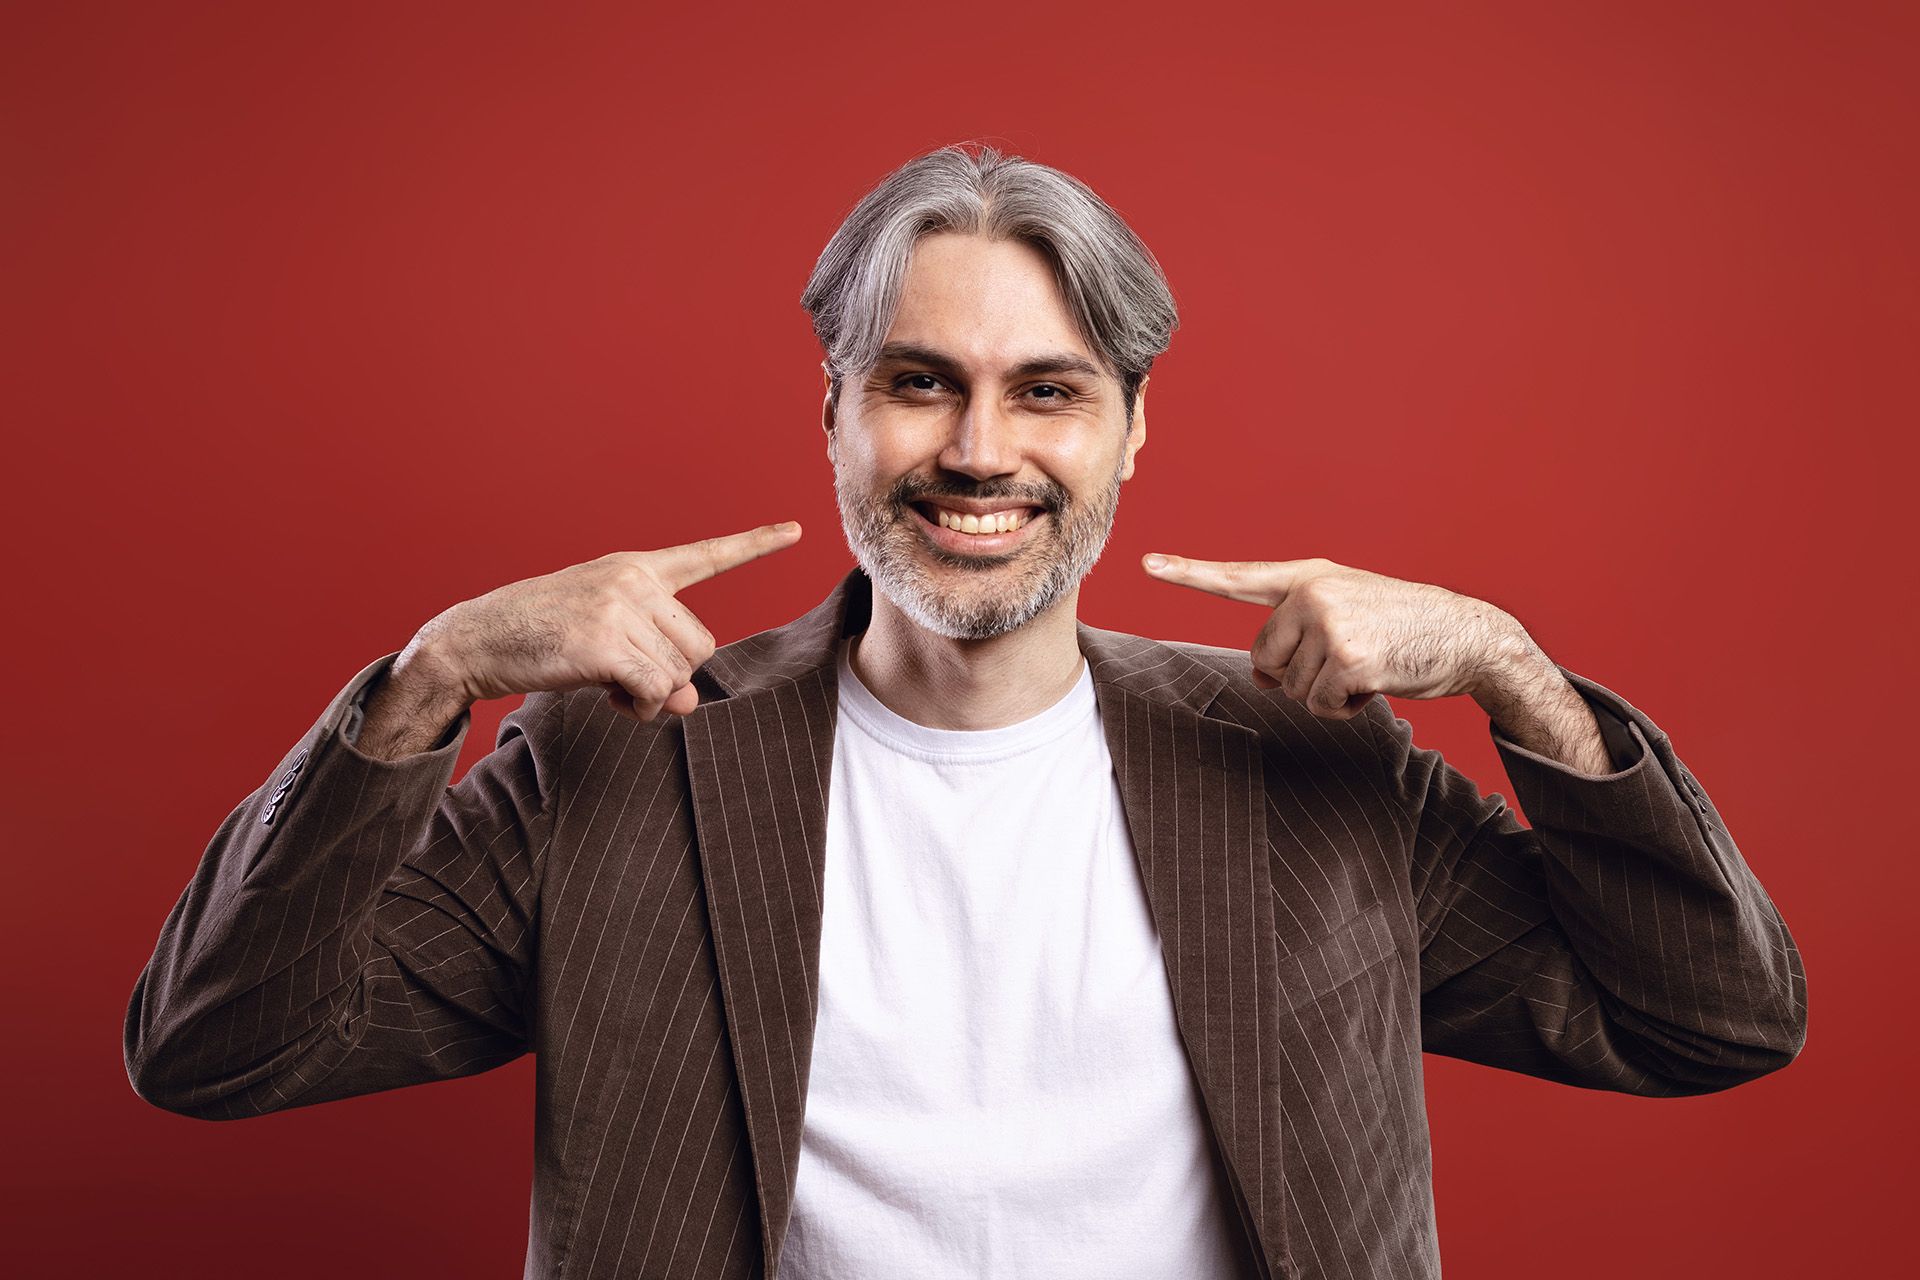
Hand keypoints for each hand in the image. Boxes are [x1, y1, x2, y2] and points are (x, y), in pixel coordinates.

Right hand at [402, 522, 802, 721]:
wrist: (477, 641)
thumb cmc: (541, 639)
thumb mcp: (607, 643)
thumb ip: (657, 663)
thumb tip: (689, 703)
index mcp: (636, 569)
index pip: (706, 556)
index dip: (755, 545)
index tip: (795, 530)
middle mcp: (633, 580)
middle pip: (701, 644)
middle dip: (673, 675)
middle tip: (631, 681)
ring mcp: (619, 608)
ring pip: (679, 672)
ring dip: (653, 696)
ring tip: (614, 686)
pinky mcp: (605, 643)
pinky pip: (655, 690)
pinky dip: (641, 707)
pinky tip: (610, 698)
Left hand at [1141, 553, 1532, 719]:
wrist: (1467, 635)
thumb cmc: (1403, 629)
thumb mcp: (1345, 618)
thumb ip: (1296, 636)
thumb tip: (1260, 677)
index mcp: (1310, 577)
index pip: (1240, 576)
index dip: (1190, 573)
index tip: (1149, 564)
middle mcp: (1314, 593)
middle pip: (1264, 657)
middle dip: (1298, 674)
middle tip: (1347, 658)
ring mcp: (1331, 623)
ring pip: (1291, 686)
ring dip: (1327, 693)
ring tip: (1368, 666)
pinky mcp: (1349, 657)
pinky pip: (1319, 704)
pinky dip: (1345, 708)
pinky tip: (1375, 682)